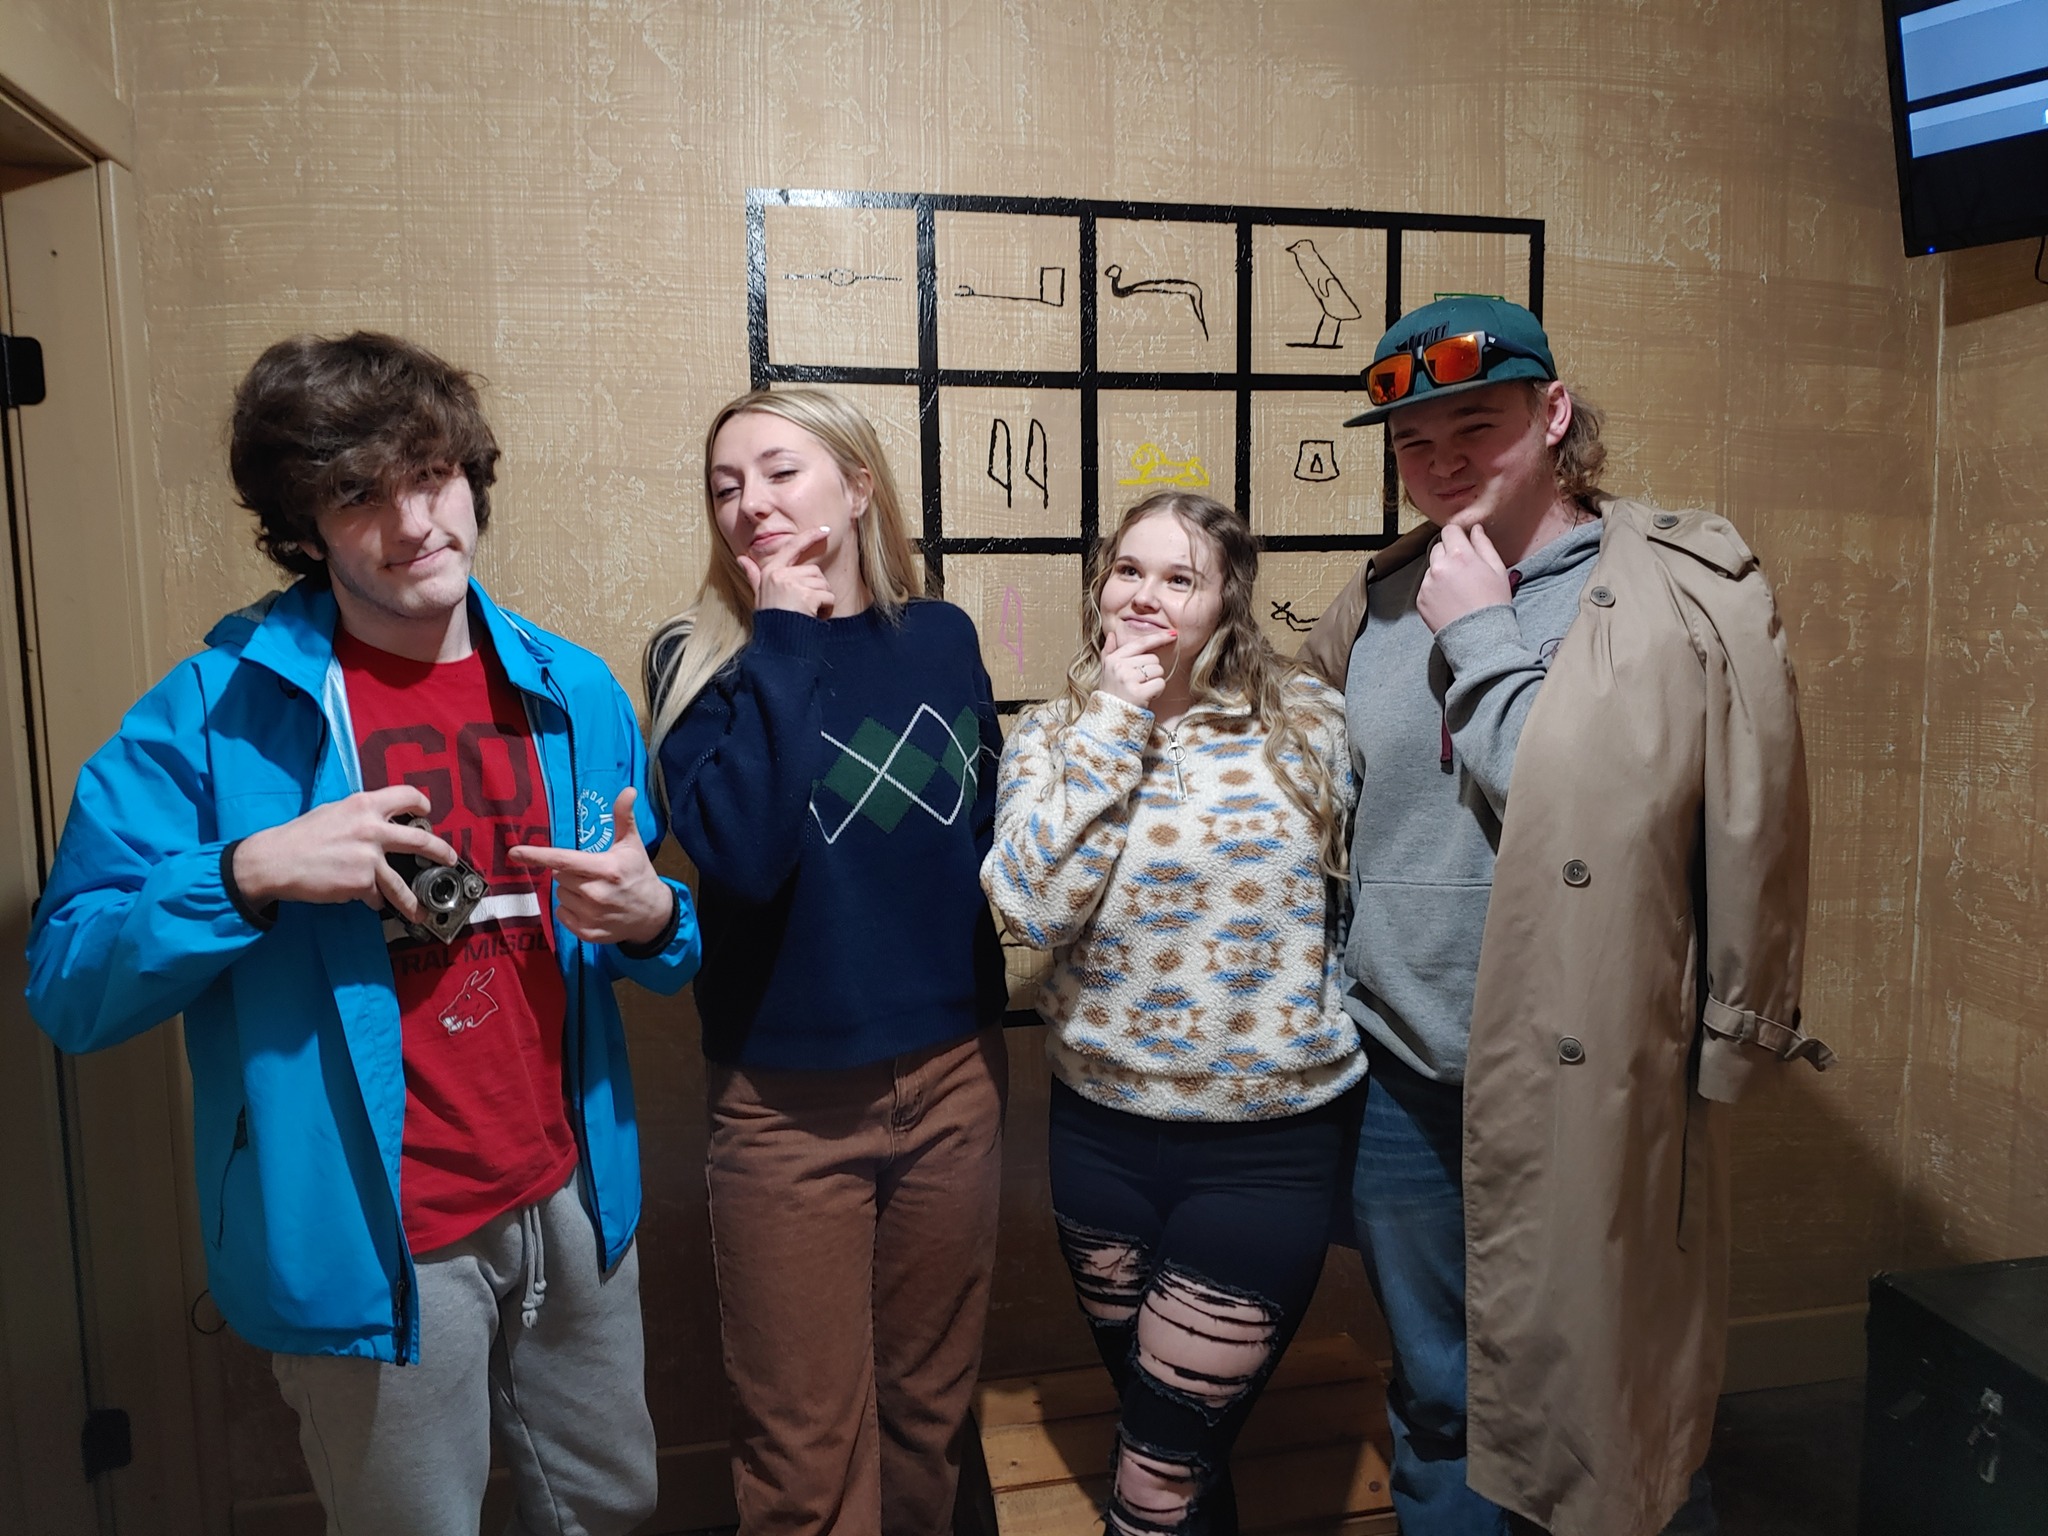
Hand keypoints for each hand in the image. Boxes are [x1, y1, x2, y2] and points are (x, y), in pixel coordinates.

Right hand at [231, 784, 456, 924]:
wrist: (275, 860)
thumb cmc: (300, 836)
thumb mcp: (333, 811)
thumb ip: (361, 815)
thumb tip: (380, 821)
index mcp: (365, 804)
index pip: (407, 795)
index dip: (422, 804)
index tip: (427, 815)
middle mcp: (373, 829)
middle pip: (422, 842)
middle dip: (442, 853)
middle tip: (450, 860)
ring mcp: (370, 858)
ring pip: (402, 885)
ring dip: (413, 902)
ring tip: (420, 911)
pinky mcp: (362, 883)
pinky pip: (375, 896)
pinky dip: (371, 900)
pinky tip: (364, 900)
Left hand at [507, 787, 674, 947]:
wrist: (653, 915)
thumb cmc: (639, 874)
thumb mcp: (632, 845)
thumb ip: (624, 817)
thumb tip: (628, 790)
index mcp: (606, 870)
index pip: (563, 860)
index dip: (537, 855)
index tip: (514, 852)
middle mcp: (596, 893)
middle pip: (558, 875)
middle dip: (569, 871)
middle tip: (591, 873)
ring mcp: (591, 915)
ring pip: (559, 895)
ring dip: (570, 891)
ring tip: (593, 891)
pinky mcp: (587, 932)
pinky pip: (561, 915)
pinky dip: (570, 910)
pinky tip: (590, 907)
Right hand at [739, 525, 836, 617]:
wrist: (776, 644)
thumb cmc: (770, 620)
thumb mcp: (759, 595)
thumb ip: (754, 575)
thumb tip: (741, 558)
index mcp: (771, 571)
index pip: (792, 547)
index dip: (809, 537)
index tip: (825, 530)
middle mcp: (780, 574)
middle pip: (814, 571)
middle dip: (816, 589)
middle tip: (805, 607)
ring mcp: (793, 584)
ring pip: (823, 584)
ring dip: (822, 601)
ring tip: (807, 613)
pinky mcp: (806, 595)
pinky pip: (828, 597)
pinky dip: (826, 609)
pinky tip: (814, 618)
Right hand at [1098, 626, 1176, 709]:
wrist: (1109, 718)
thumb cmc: (1111, 693)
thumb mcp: (1106, 671)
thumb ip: (1109, 651)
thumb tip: (1113, 634)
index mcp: (1114, 659)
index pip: (1140, 643)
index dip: (1158, 637)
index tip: (1173, 634)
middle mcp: (1120, 666)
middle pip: (1153, 659)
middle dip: (1151, 671)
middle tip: (1139, 683)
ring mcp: (1128, 679)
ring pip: (1158, 671)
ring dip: (1154, 681)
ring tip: (1142, 690)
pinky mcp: (1138, 692)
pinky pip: (1160, 683)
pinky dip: (1157, 691)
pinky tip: (1146, 697)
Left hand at [1417, 524, 1513, 632]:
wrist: (1480, 637)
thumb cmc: (1493, 603)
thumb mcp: (1497, 569)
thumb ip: (1484, 545)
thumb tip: (1475, 529)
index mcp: (1459, 555)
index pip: (1449, 531)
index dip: (1457, 535)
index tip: (1463, 542)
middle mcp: (1439, 567)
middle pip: (1439, 547)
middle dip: (1450, 553)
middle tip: (1464, 569)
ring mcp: (1427, 584)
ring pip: (1432, 567)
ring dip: (1442, 571)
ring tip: (1459, 589)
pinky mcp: (1420, 599)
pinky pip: (1426, 586)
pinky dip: (1436, 589)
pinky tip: (1451, 600)